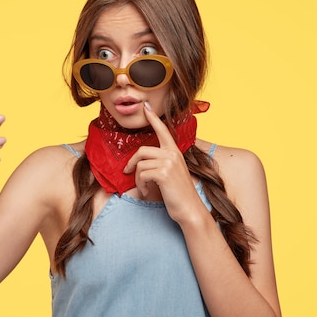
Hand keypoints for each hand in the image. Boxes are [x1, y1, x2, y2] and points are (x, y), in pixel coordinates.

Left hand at [123, 102, 198, 223]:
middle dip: (131, 163)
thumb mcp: (172, 173)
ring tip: (144, 188)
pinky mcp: (163, 173)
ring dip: (137, 179)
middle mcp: (172, 154)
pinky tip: (147, 192)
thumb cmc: (178, 194)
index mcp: (175, 152)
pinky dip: (141, 185)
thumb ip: (162, 163)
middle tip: (127, 172)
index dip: (153, 119)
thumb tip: (143, 161)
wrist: (190, 210)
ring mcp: (169, 163)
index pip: (163, 131)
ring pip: (140, 165)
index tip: (146, 107)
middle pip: (142, 150)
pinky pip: (141, 174)